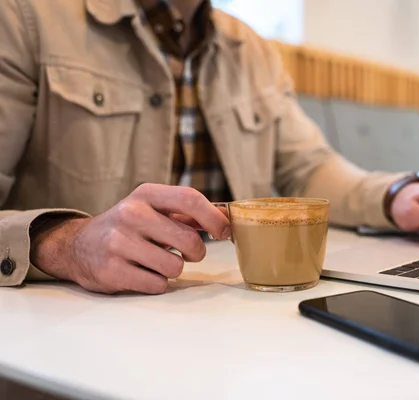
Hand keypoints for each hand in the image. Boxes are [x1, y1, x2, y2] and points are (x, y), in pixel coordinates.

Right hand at [31, 184, 230, 293]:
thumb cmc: (129, 227)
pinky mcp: (111, 270)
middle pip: (190, 240)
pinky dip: (156, 283)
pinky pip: (157, 285)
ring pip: (175, 267)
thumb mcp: (152, 209)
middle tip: (187, 253)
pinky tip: (141, 273)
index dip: (214, 218)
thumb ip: (187, 212)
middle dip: (196, 252)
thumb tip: (226, 218)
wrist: (78, 246)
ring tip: (156, 261)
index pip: (190, 199)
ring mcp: (118, 243)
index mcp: (146, 195)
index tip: (224, 232)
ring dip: (173, 269)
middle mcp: (131, 214)